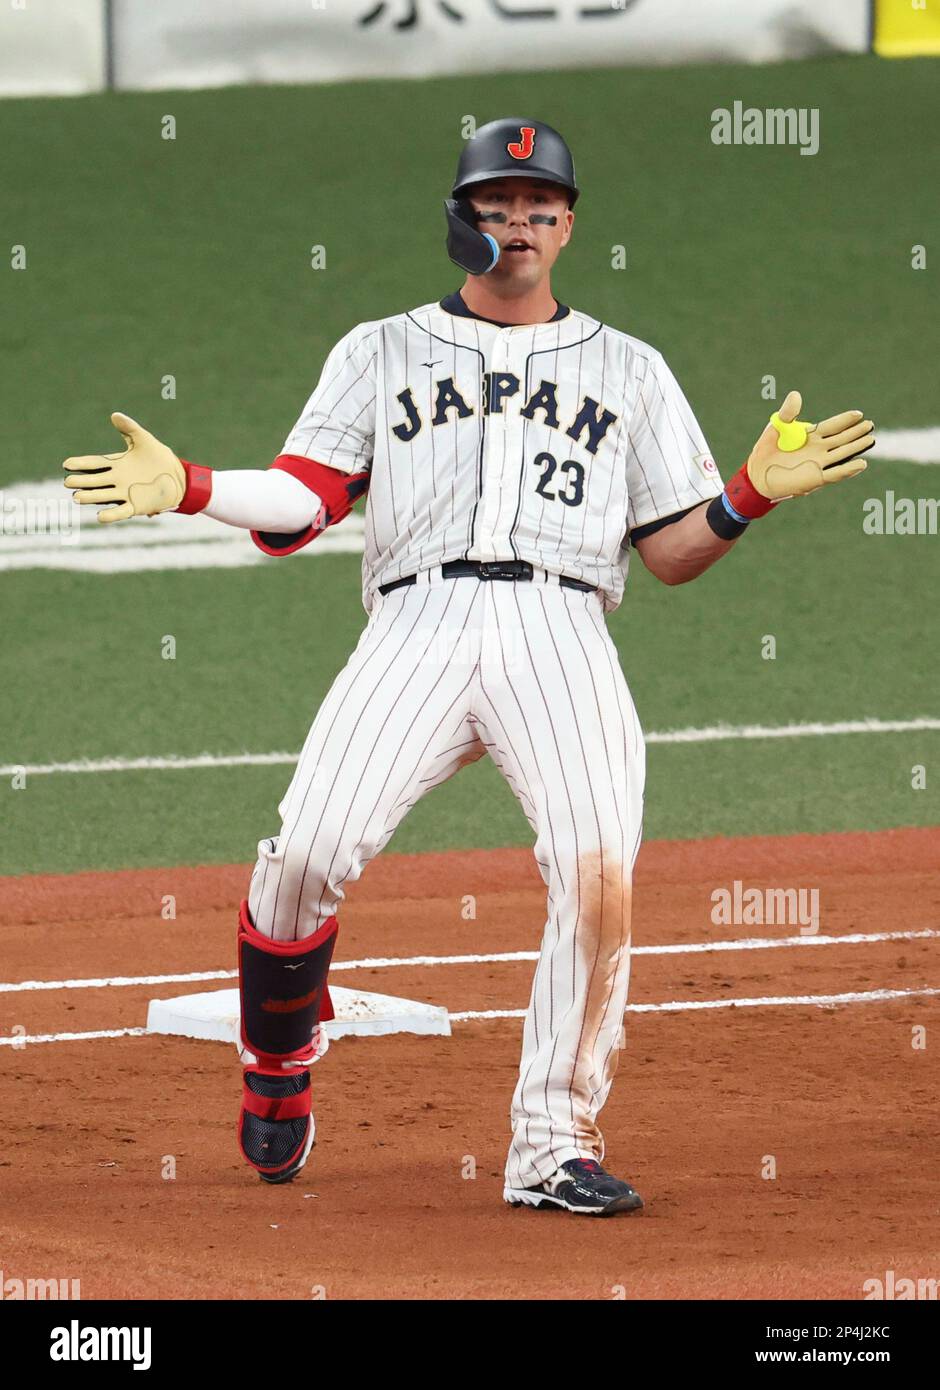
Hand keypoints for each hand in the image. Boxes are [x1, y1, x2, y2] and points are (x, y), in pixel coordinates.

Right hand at [63, 413, 185, 523]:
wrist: (179, 477)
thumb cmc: (160, 458)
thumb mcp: (144, 440)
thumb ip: (129, 428)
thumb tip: (114, 415)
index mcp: (117, 464)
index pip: (95, 464)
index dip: (81, 464)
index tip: (67, 464)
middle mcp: (117, 480)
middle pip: (95, 481)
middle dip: (81, 482)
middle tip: (68, 482)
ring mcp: (125, 493)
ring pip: (104, 496)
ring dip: (91, 497)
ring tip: (77, 497)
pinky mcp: (135, 505)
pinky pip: (121, 511)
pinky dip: (111, 514)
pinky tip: (100, 516)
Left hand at [746, 391, 874, 499]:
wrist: (757, 474)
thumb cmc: (767, 450)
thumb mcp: (776, 427)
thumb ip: (787, 413)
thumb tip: (795, 395)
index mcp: (812, 436)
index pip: (833, 426)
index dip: (845, 420)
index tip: (858, 414)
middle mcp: (819, 449)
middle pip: (842, 439)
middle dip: (856, 432)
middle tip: (870, 425)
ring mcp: (819, 463)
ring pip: (842, 454)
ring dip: (856, 447)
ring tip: (870, 439)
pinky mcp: (815, 478)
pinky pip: (835, 473)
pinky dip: (848, 469)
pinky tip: (861, 463)